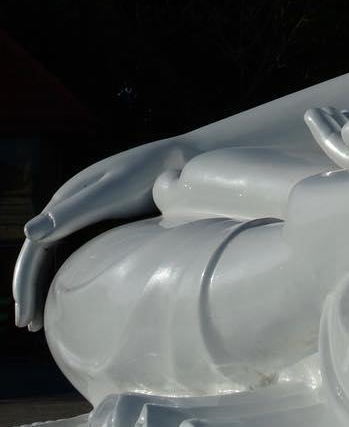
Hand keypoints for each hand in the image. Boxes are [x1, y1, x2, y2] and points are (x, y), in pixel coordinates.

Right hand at [13, 137, 194, 331]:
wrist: (185, 163)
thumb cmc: (150, 172)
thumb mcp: (112, 192)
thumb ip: (73, 211)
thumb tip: (27, 234)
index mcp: (66, 198)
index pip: (34, 246)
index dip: (24, 281)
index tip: (24, 316)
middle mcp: (71, 207)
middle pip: (40, 253)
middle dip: (29, 289)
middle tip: (28, 325)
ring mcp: (87, 215)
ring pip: (56, 256)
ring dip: (44, 285)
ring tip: (41, 321)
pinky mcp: (106, 223)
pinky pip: (77, 253)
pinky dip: (67, 276)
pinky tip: (69, 298)